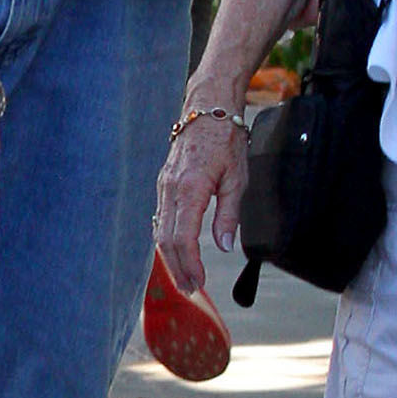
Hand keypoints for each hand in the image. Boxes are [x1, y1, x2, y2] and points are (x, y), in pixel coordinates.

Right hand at [153, 111, 248, 297]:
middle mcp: (171, 189)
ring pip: (160, 231)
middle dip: (178, 268)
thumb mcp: (237, 178)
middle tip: (192, 290)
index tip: (200, 282)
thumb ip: (229, 214)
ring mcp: (164, 186)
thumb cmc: (226, 139)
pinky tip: (177, 252)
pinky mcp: (164, 183)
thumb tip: (224, 246)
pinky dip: (167, 240)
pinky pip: (161, 218)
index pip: (183, 237)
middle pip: (167, 240)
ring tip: (185, 277)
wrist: (208, 108)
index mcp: (190, 188)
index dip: (190, 264)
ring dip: (171, 258)